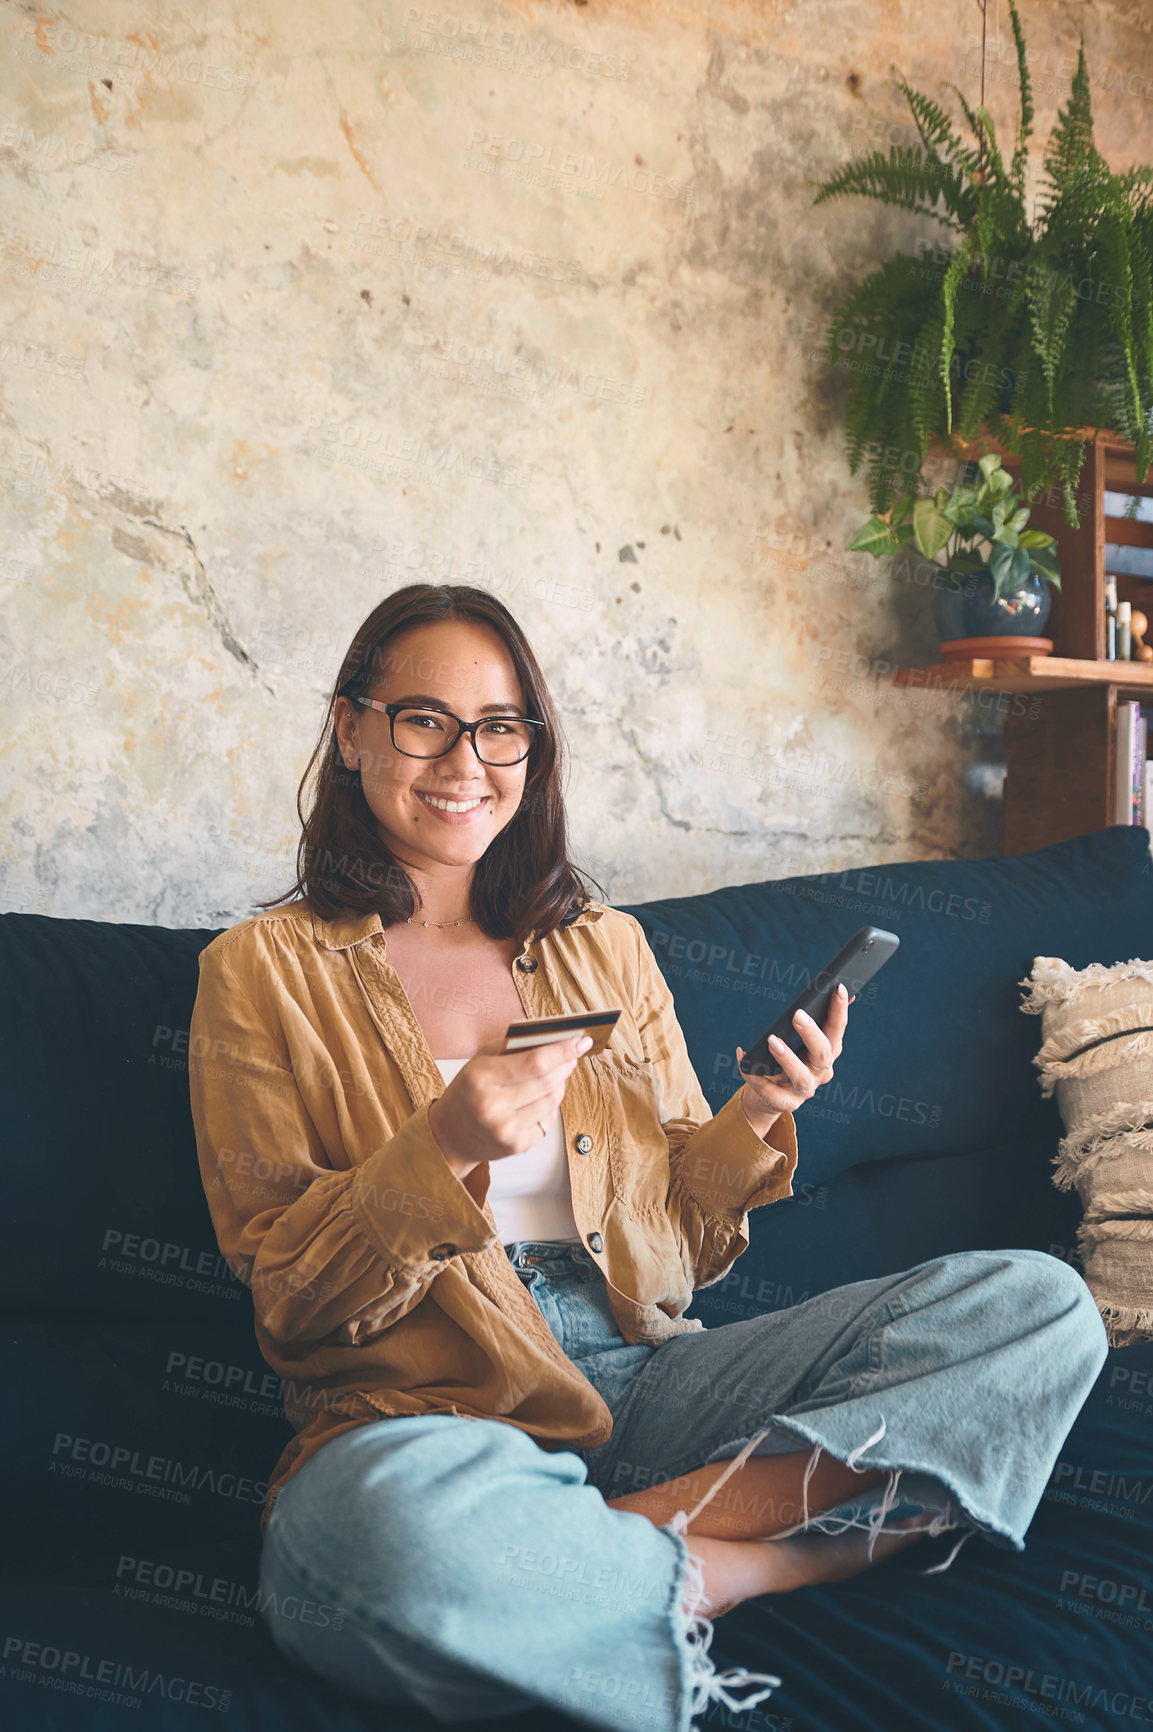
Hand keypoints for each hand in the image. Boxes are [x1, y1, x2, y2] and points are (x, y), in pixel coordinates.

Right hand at [428, 1034, 592, 1177]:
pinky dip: (550, 1107)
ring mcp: (506, 1129)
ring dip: (560, 1084)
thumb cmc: (466, 1092)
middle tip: (573, 1055)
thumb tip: (551, 1038)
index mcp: (481, 1078)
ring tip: (557, 1074)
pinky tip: (542, 1099)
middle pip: (547, 1082)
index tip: (580, 1041)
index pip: (535, 1062)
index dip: (563, 1051)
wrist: (448, 1135)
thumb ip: (510, 1047)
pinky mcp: (516, 1146)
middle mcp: (493, 1105)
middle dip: (566, 1065)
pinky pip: (547, 1121)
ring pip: (551, 1101)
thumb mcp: (478, 1062)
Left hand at [735, 985, 853, 1122]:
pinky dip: (754, 1075)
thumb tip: (827, 991)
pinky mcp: (785, 1104)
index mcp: (827, 1053)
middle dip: (811, 1033)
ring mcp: (804, 1090)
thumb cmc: (784, 1059)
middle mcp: (820, 1072)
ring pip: (800, 1076)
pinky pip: (770, 1091)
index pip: (837, 1030)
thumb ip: (809, 1021)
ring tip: (772, 1040)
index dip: (840, 1011)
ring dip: (787, 1058)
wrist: (769, 1096)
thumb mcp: (796, 1041)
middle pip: (823, 1053)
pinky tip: (743, 1058)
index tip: (838, 987)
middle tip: (797, 1014)